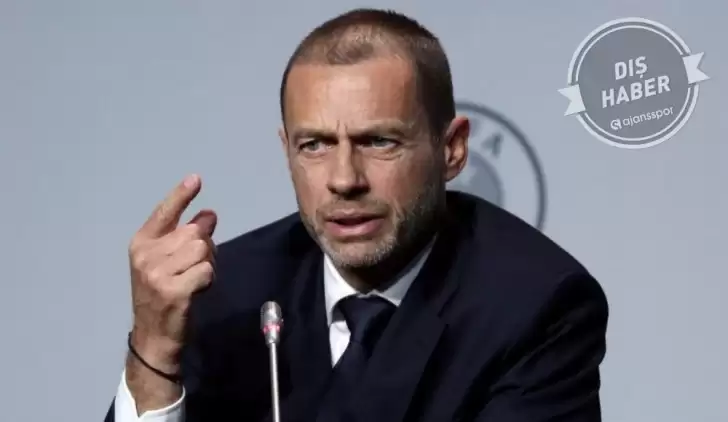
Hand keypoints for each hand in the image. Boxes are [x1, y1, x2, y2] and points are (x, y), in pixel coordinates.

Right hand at [127, 174, 216, 370]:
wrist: (153, 337)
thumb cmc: (163, 296)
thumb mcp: (168, 263)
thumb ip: (185, 238)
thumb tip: (209, 215)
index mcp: (141, 244)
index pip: (164, 213)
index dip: (181, 195)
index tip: (196, 179)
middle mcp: (146, 255)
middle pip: (194, 233)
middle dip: (204, 248)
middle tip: (194, 268)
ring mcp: (157, 273)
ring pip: (203, 250)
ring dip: (207, 265)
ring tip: (193, 280)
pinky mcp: (173, 290)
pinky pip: (206, 271)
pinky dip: (208, 280)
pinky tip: (196, 292)